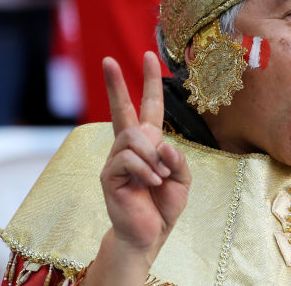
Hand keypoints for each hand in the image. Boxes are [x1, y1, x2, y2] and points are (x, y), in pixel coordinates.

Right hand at [98, 53, 190, 266]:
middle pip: (121, 109)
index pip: (148, 106)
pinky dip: (146, 170)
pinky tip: (151, 184)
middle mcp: (128, 146)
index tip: (148, 56)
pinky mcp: (109, 175)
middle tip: (108, 60)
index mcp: (148, 143)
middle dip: (115, 83)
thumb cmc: (164, 205)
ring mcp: (116, 159)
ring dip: (153, 156)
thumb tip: (160, 143)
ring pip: (134, 136)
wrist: (149, 234)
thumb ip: (177, 157)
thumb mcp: (182, 178)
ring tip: (160, 177)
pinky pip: (128, 159)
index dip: (148, 82)